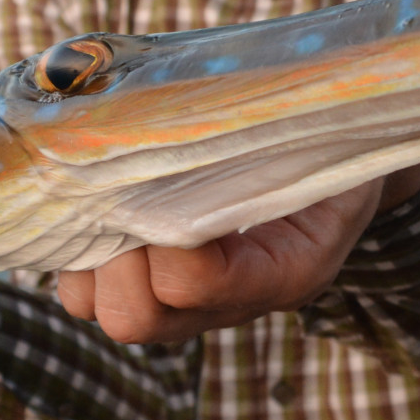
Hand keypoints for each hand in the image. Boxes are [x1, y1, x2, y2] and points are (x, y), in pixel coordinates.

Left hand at [55, 162, 419, 344]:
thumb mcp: (330, 129)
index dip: (162, 234)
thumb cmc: (333, 132)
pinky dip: (79, 248)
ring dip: (92, 253)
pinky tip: (102, 198)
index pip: (190, 283)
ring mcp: (188, 301)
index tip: (166, 179)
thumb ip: (280, 129)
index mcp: (286, 271)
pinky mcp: (152, 282)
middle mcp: (231, 303)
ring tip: (111, 195)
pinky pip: (87, 291)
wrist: (340, 154)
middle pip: (134, 318)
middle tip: (127, 192)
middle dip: (115, 254)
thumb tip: (212, 101)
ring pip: (99, 309)